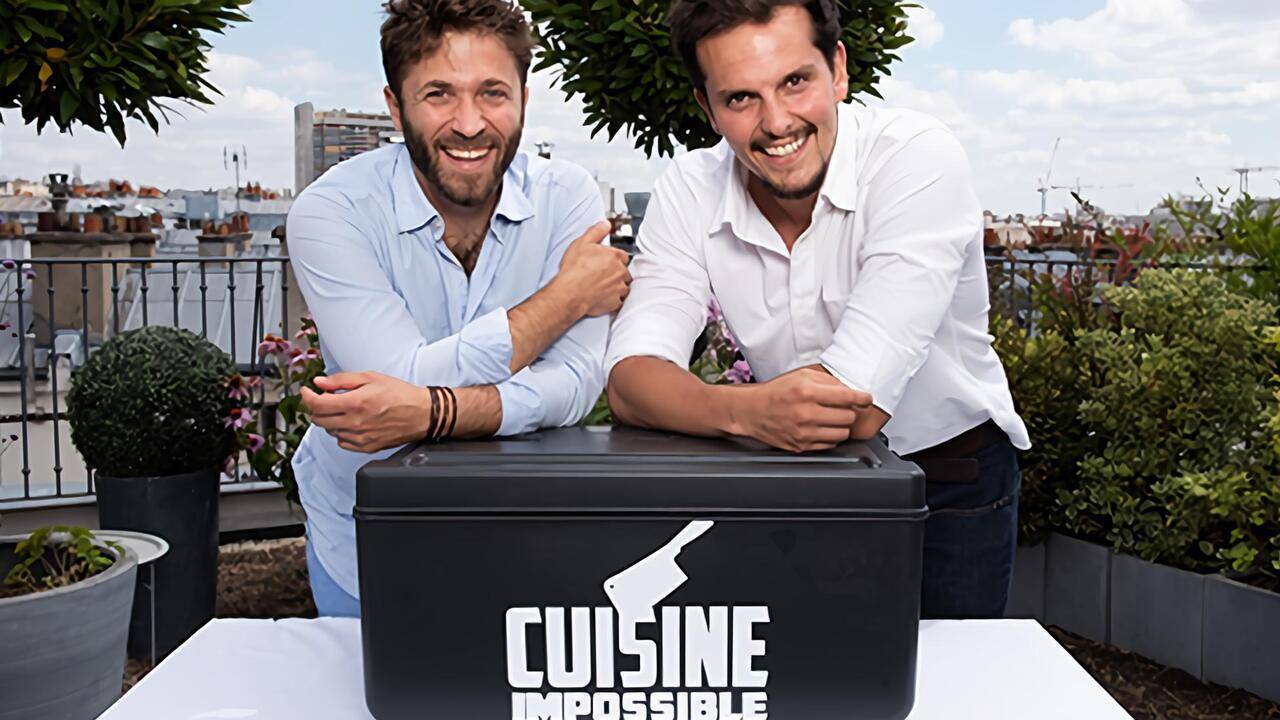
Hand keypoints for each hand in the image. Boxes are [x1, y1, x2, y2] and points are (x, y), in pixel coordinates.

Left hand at [301, 372, 431, 453]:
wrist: (421, 414)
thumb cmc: (400, 395)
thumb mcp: (371, 378)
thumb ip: (342, 380)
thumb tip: (320, 382)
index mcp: (355, 403)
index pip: (317, 404)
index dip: (307, 396)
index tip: (307, 391)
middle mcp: (355, 423)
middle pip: (319, 419)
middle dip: (317, 407)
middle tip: (325, 398)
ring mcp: (359, 437)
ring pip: (329, 430)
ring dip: (330, 419)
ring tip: (343, 409)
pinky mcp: (365, 447)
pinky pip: (341, 442)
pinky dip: (341, 431)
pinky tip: (351, 422)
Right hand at [555, 220, 631, 316]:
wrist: (570, 292)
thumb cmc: (574, 270)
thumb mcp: (582, 243)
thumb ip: (596, 231)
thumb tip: (605, 224)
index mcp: (614, 256)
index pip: (622, 256)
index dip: (614, 259)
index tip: (606, 261)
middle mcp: (620, 272)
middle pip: (624, 271)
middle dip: (616, 272)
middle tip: (602, 274)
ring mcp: (619, 288)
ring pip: (624, 287)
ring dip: (617, 286)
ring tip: (603, 286)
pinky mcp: (615, 302)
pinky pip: (619, 301)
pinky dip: (613, 299)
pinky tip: (603, 297)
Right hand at [732, 366, 874, 452]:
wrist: (751, 411)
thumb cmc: (775, 392)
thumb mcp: (800, 376)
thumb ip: (827, 380)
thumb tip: (849, 389)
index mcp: (806, 392)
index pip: (846, 396)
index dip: (862, 397)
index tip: (867, 398)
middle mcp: (806, 413)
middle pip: (848, 417)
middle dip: (848, 411)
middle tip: (841, 407)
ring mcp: (804, 433)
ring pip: (842, 434)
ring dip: (840, 426)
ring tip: (830, 419)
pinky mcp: (801, 446)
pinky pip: (830, 445)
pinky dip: (829, 437)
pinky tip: (820, 428)